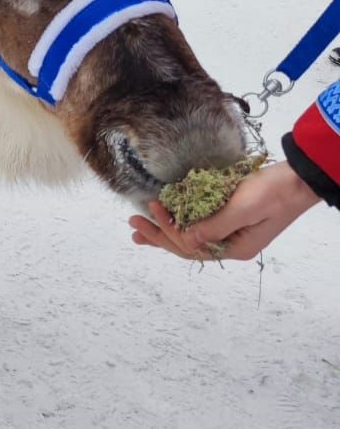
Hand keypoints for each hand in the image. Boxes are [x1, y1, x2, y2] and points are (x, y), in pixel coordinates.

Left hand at [128, 161, 319, 260]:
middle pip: (186, 245)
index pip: (191, 247)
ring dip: (163, 230)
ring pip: (189, 236)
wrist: (296, 179)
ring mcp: (228, 232)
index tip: (152, 209)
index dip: (169, 231)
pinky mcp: (227, 217)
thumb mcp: (243, 210)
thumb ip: (214, 226)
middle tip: (132, 224)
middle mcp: (229, 244)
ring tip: (138, 227)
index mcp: (234, 248)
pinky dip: (178, 220)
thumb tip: (186, 241)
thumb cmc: (272, 193)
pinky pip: (196, 223)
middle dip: (158, 234)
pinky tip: (164, 216)